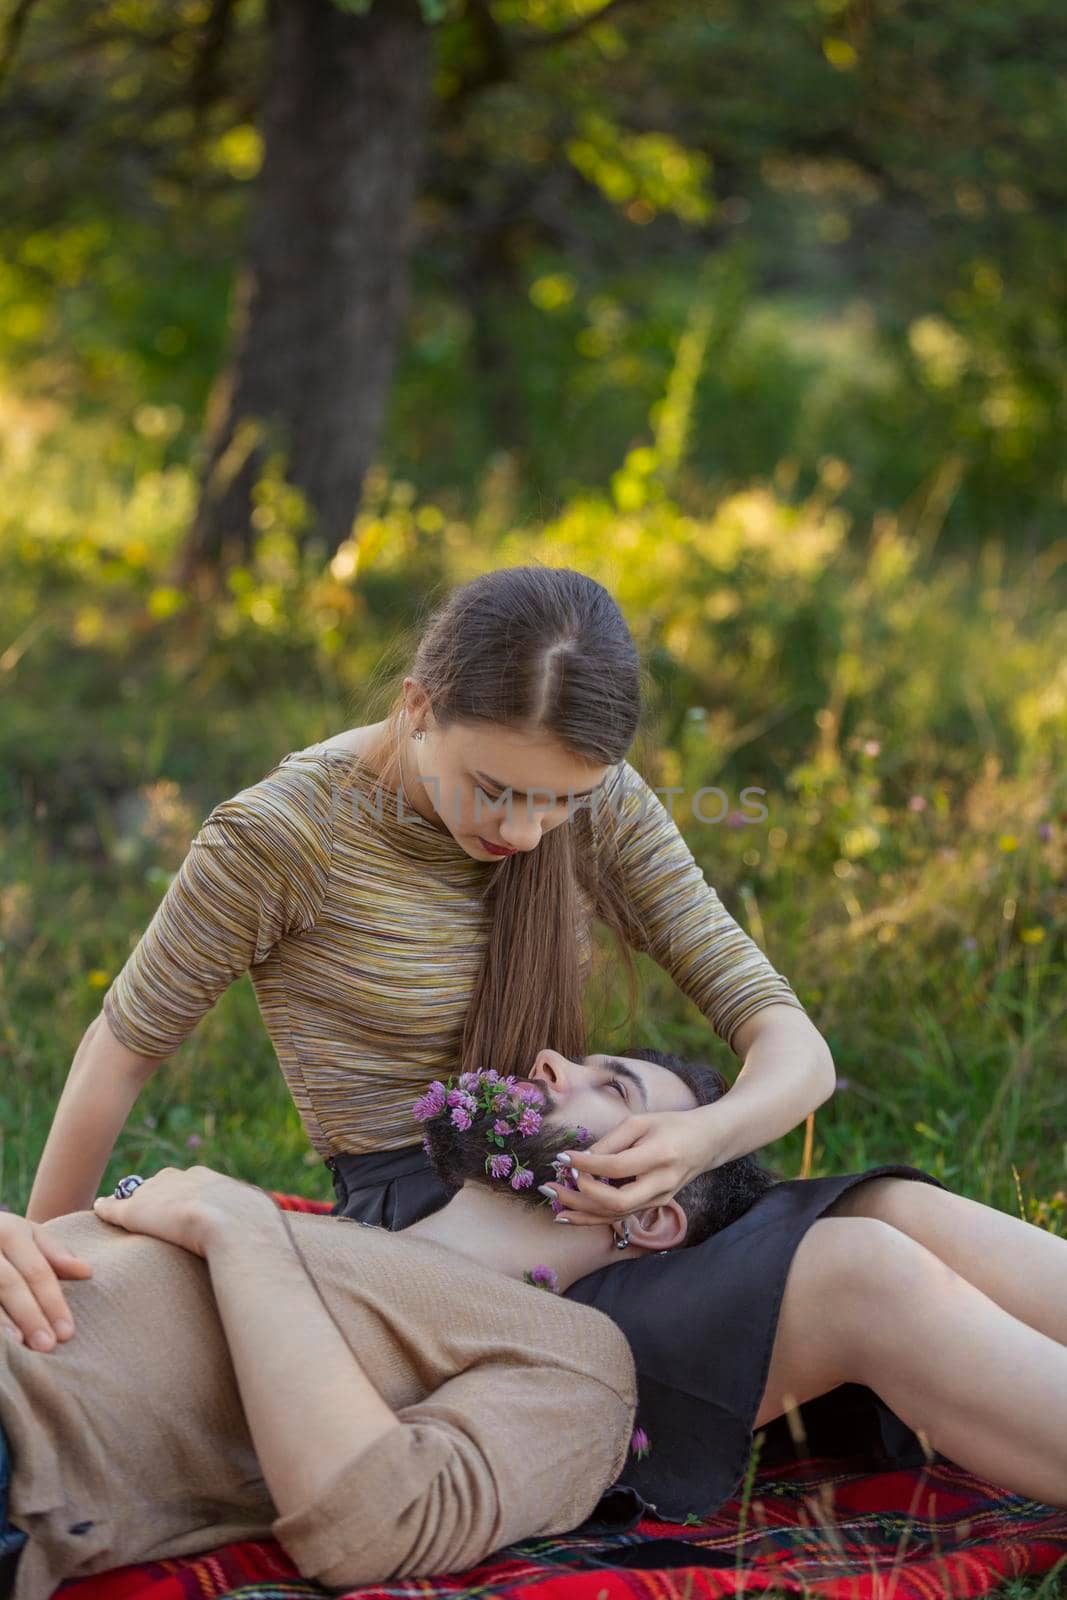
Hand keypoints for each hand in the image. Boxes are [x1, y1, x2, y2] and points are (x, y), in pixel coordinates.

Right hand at [0, 1212, 92, 1351]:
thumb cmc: (2, 1237)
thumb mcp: (28, 1235)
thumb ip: (55, 1253)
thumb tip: (87, 1272)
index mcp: (9, 1230)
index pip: (37, 1271)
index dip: (53, 1302)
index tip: (67, 1332)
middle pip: (10, 1284)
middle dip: (30, 1316)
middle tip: (48, 1345)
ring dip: (3, 1322)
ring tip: (20, 1346)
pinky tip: (0, 1343)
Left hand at [92, 1166, 273, 1256]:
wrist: (239, 1232)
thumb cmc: (258, 1237)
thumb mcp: (263, 1226)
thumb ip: (262, 1232)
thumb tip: (278, 1250)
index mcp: (217, 1181)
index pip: (196, 1181)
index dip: (188, 1196)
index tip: (186, 1209)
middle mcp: (187, 1179)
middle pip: (167, 1181)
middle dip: (160, 1193)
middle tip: (157, 1211)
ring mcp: (163, 1193)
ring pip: (142, 1192)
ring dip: (134, 1202)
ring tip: (125, 1213)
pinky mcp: (138, 1210)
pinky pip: (117, 1207)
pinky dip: (107, 1210)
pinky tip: (99, 1212)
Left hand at [543, 1108, 719, 1224]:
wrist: (707, 1143)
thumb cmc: (671, 1126)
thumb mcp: (641, 1123)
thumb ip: (611, 1142)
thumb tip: (581, 1160)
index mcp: (660, 1156)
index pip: (617, 1166)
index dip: (587, 1164)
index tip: (562, 1157)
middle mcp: (661, 1184)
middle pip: (617, 1202)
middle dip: (580, 1197)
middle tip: (552, 1185)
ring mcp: (658, 1199)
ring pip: (616, 1215)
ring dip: (581, 1211)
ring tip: (553, 1201)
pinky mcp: (652, 1206)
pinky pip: (619, 1217)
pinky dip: (592, 1217)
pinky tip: (569, 1214)